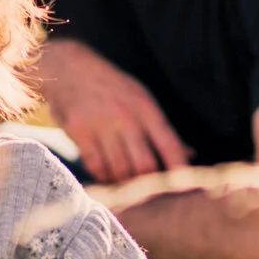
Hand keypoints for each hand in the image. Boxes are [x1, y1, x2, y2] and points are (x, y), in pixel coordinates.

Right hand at [36, 40, 187, 183]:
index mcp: (146, 108)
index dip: (179, 170)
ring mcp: (101, 124)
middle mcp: (125, 116)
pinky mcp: (79, 131)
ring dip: (124, 182)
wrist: (69, 69)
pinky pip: (96, 166)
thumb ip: (162, 129)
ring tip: (125, 181)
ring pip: (119, 170)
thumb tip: (189, 155)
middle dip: (147, 183)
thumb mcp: (141, 99)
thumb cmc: (113, 88)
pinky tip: (107, 173)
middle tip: (146, 189)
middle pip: (144, 165)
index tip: (183, 188)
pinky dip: (104, 176)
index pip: (170, 145)